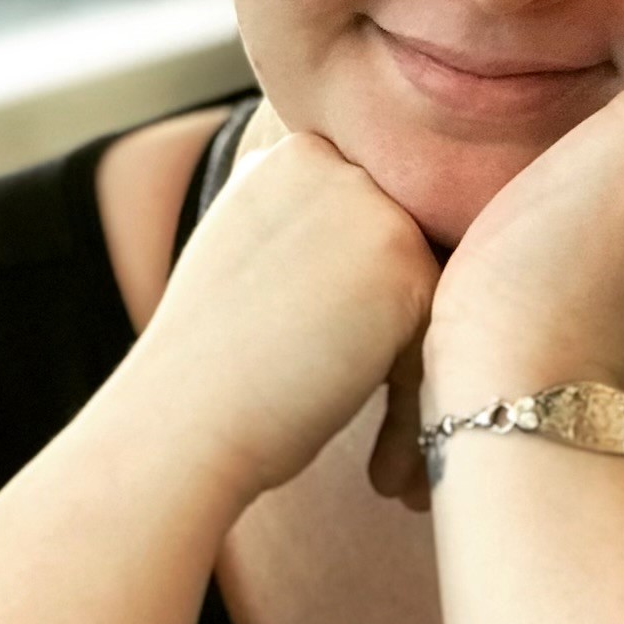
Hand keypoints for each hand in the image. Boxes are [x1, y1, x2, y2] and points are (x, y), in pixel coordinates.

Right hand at [129, 127, 441, 509]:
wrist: (181, 420)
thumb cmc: (210, 357)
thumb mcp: (241, 243)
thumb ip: (294, 210)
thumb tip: (329, 192)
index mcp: (293, 154)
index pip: (368, 221)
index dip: (355, 300)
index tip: (318, 360)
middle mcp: (335, 165)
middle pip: (403, 255)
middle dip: (389, 336)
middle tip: (354, 417)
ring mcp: (373, 207)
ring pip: (427, 297)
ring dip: (409, 375)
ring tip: (379, 457)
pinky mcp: (408, 267)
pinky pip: (441, 340)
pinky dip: (416, 409)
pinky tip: (379, 470)